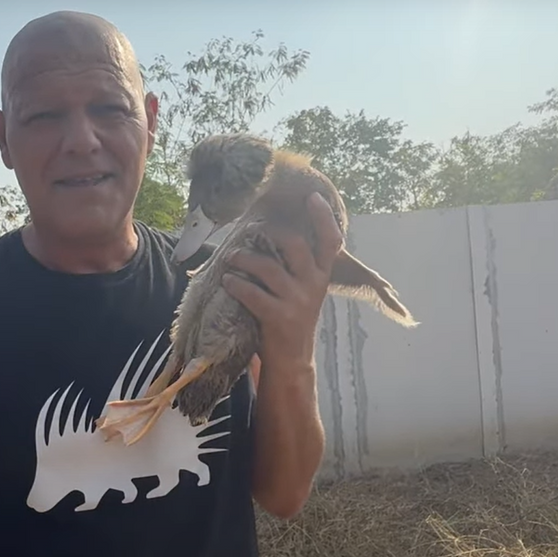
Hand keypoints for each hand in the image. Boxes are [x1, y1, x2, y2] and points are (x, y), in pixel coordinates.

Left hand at [221, 192, 343, 369]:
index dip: (323, 217)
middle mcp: (313, 285)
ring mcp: (297, 302)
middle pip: (295, 245)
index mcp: (321, 275)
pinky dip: (236, 283)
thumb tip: (272, 234)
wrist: (292, 359)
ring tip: (230, 256)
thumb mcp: (303, 290)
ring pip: (269, 267)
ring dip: (244, 258)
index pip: (330, 241)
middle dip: (270, 233)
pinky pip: (253, 293)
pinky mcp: (278, 318)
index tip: (312, 197)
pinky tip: (227, 280)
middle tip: (251, 231)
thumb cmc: (291, 316)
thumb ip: (295, 266)